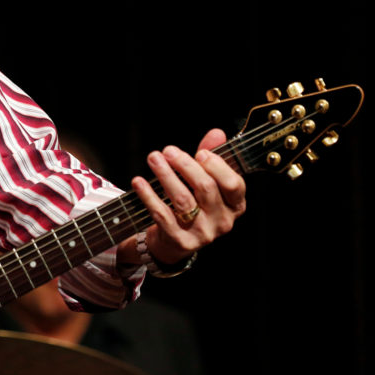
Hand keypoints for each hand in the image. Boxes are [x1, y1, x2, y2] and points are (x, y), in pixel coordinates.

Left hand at [120, 128, 246, 267]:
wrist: (174, 242)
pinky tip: (139, 182)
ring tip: (154, 159)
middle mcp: (222, 221)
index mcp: (234, 206)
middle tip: (168, 151)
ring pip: (183, 199)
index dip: (217, 166)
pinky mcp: (179, 240)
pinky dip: (149, 195)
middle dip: (185, 165)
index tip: (199, 152)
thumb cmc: (194, 205)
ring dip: (165, 175)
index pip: (234, 184)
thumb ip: (212, 158)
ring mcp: (201, 233)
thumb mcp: (206, 181)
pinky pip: (162, 214)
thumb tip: (216, 133)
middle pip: (206, 188)